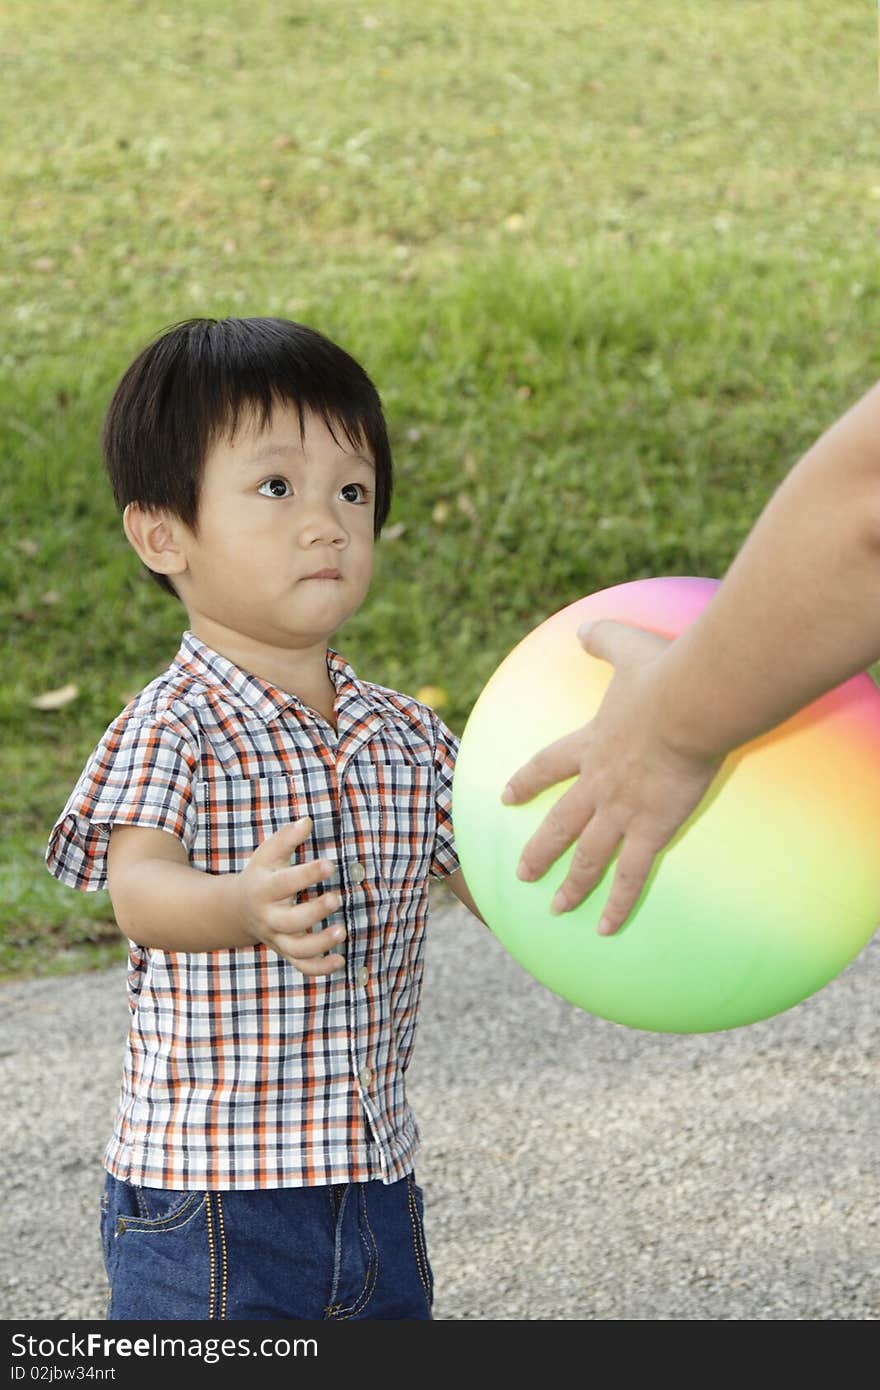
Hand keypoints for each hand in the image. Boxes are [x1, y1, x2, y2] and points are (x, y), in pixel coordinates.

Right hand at [234, 816, 345, 973]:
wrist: (237, 909)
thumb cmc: (262, 875)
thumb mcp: (267, 855)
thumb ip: (286, 838)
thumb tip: (307, 821)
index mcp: (263, 889)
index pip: (284, 883)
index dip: (307, 874)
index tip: (330, 864)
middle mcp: (269, 917)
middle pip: (289, 921)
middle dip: (314, 912)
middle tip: (337, 898)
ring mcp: (277, 937)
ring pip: (296, 949)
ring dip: (319, 944)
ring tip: (342, 932)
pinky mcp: (286, 951)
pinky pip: (302, 966)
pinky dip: (320, 968)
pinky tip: (340, 961)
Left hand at [502, 620, 722, 933]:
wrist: (687, 706)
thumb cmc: (663, 674)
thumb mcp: (626, 646)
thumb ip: (604, 637)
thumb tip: (584, 627)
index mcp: (591, 744)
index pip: (547, 766)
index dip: (526, 782)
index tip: (506, 796)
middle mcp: (598, 783)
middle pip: (559, 823)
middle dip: (539, 849)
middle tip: (520, 872)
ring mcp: (621, 810)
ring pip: (587, 856)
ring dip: (570, 884)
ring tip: (556, 908)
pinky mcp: (651, 829)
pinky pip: (630, 875)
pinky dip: (617, 903)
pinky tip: (605, 928)